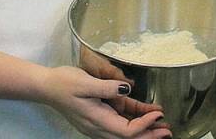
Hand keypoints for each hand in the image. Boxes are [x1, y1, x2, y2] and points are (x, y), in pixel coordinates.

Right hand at [37, 65, 170, 138]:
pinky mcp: (98, 118)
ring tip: (162, 125)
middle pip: (128, 138)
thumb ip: (107, 87)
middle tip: (168, 130)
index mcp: (97, 120)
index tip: (158, 115)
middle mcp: (98, 127)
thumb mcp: (86, 82)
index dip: (144, 126)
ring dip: (144, 129)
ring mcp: (98, 124)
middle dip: (149, 135)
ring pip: (125, 132)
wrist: (46, 86)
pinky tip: (147, 112)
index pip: (126, 131)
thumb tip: (127, 88)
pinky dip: (134, 119)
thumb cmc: (64, 83)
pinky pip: (119, 123)